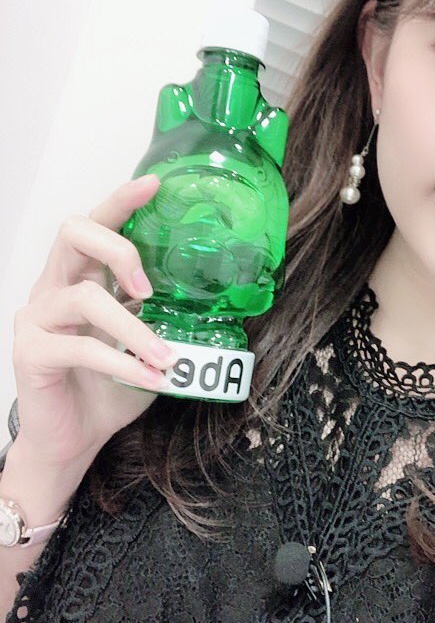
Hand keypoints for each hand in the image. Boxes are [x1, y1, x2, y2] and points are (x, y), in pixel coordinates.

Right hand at [11, 174, 177, 468]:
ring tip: (167, 357)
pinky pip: (81, 347)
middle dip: (119, 248)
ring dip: (134, 328)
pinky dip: (122, 363)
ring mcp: (38, 317)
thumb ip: (163, 318)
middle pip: (74, 234)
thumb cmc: (108, 388)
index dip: (121, 201)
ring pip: (85, 296)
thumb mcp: (146, 345)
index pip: (96, 224)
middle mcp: (54, 287)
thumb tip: (214, 301)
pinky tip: (149, 378)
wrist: (76, 438)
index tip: (155, 184)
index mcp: (82, 277)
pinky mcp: (31, 351)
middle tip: (150, 287)